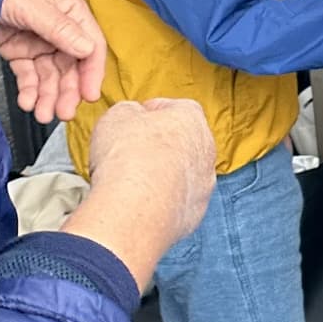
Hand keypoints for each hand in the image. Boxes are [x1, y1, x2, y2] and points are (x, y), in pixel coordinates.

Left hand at [0, 0, 106, 121]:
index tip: (89, 94)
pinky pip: (28, 74)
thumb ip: (62, 30)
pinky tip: (26, 100)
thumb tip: (88, 49)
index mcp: (72, 12)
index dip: (92, 72)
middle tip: (62, 111)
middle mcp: (59, 28)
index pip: (91, 46)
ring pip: (49, 74)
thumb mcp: (38, 6)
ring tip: (40, 112)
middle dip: (67, 90)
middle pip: (70, 66)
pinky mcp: (19, 50)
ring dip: (47, 95)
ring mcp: (38, 40)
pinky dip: (29, 89)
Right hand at [66, 97, 217, 281]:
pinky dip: (160, 203)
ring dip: (161, 177)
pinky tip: (138, 204)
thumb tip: (130, 116)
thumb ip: (129, 111)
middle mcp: (206, 150)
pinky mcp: (194, 214)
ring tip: (129, 183)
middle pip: (182, 143)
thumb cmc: (127, 159)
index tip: (135, 122)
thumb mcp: (116, 115)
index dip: (151, 113)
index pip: (176, 108)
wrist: (133, 208)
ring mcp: (204, 184)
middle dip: (158, 147)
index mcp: (192, 118)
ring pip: (182, 176)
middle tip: (129, 153)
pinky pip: (177, 203)